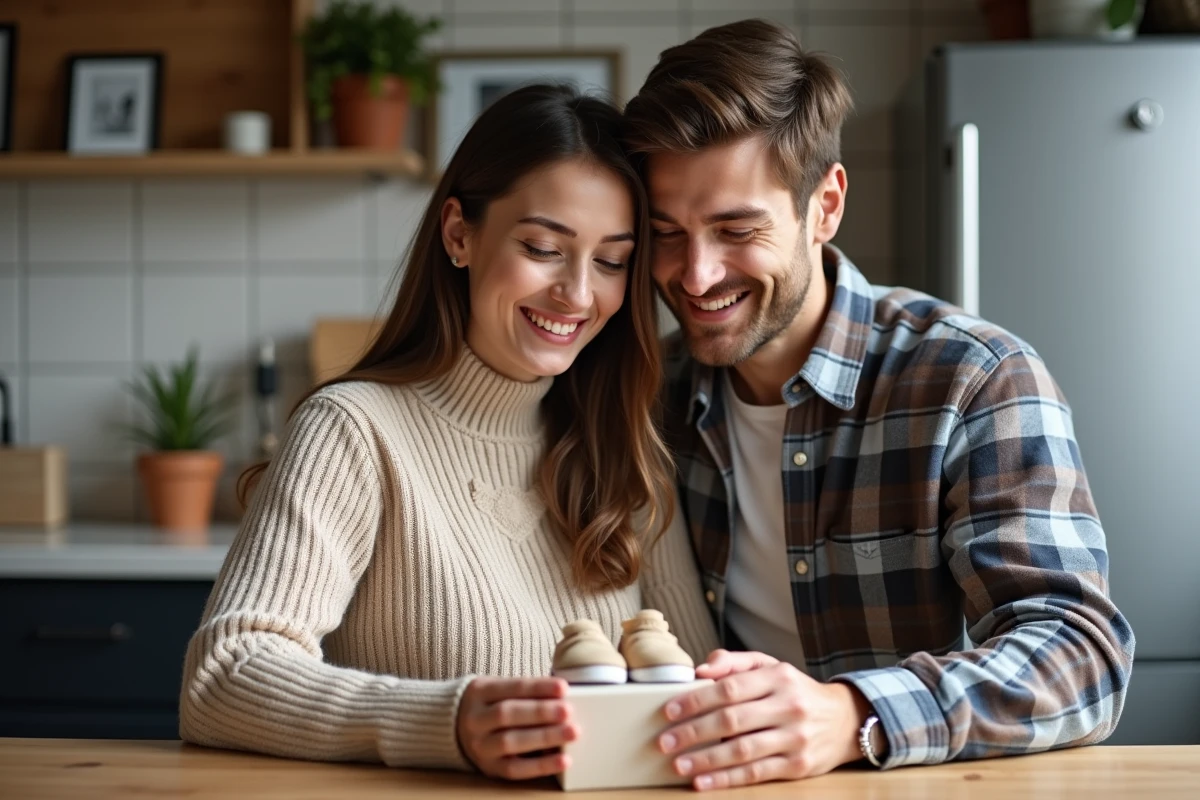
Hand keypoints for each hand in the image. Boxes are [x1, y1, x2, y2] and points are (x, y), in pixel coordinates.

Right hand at [456, 676, 577, 780]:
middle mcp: (475, 718)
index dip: (538, 687)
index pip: (512, 687)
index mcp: (480, 691)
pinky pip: (515, 769)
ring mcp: (480, 745)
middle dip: (541, 712)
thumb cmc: (491, 705)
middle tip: (568, 711)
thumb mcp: (499, 689)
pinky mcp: (490, 768)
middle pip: (507, 713)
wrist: (455, 728)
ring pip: (510, 742)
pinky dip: (541, 765)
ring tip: (571, 733)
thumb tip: (564, 695)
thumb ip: (527, 691)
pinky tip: (563, 760)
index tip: (563, 688)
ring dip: (544, 737)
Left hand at [657, 649, 870, 789]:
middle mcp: (788, 706)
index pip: (729, 688)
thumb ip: (734, 663)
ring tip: (679, 765)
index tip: (669, 711)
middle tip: (665, 741)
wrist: (845, 720)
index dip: (696, 701)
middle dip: (694, 732)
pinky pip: (756, 773)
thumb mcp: (770, 666)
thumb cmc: (796, 691)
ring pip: (742, 750)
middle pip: (732, 719)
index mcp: (777, 677)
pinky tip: (704, 782)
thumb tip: (700, 670)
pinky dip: (727, 779)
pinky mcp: (798, 765)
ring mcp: (795, 737)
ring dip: (706, 759)